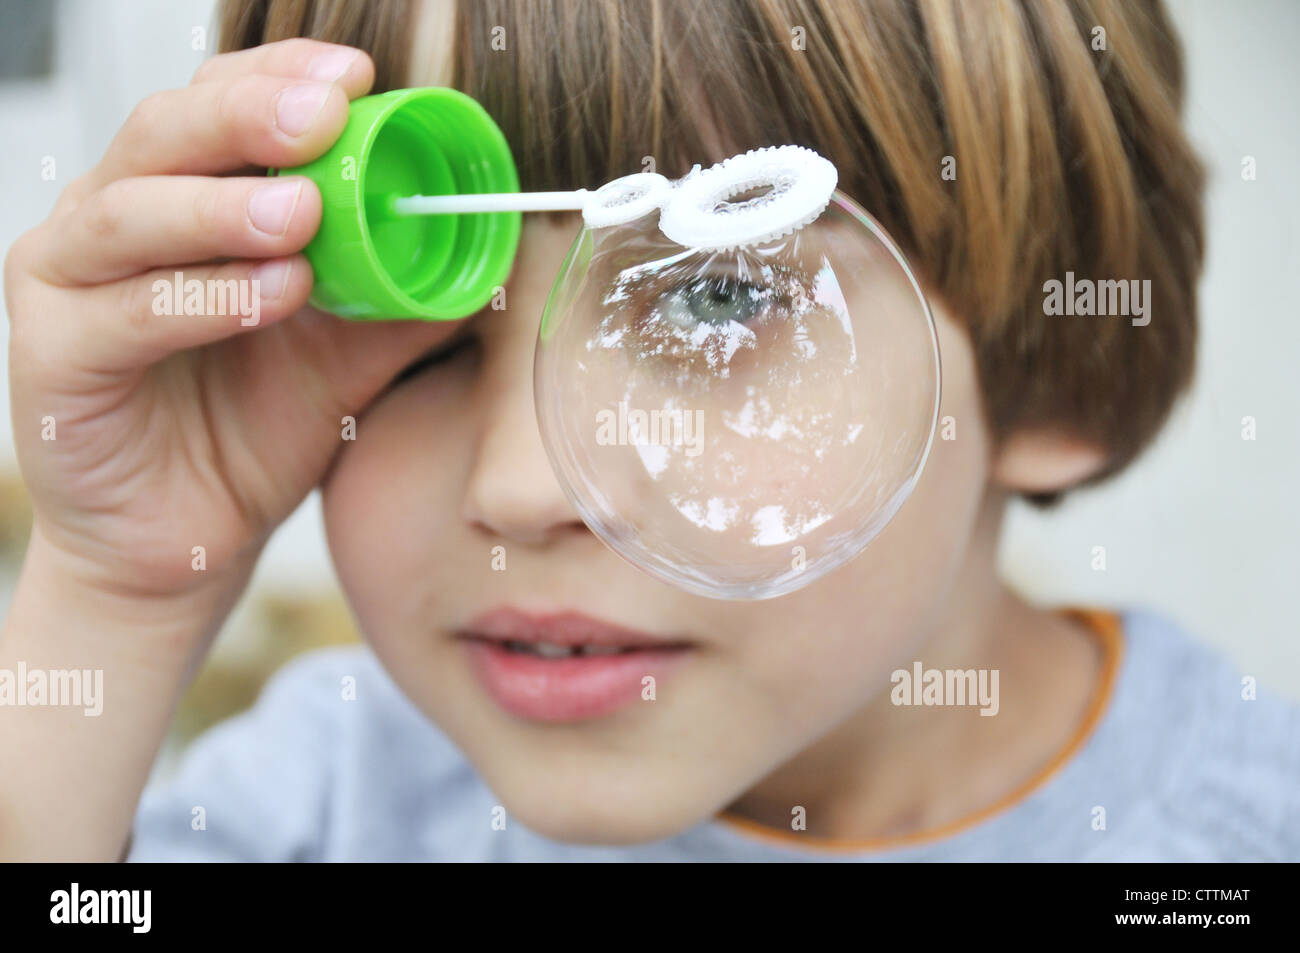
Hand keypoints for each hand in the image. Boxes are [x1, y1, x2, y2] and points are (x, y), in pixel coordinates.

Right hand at [4, 39, 450, 622]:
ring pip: (131, 215)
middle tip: (326, 117)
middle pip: (167, 135)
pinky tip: (271, 295)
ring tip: (301, 214)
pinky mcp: (52, 357)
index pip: (220, 105)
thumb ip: (401, 299)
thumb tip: (482, 251)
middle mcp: (115, 221)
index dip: (281, 78)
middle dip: (249, 116)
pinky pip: (123, 315)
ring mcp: (69, 284)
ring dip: (221, 207)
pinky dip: (200, 299)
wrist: (191, 536)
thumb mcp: (347, 354)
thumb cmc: (255, 430)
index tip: (357, 76)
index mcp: (182, 198)